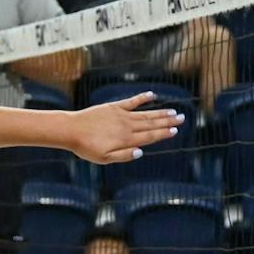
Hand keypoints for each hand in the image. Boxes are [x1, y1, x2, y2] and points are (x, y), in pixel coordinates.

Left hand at [69, 93, 183, 164]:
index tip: (175, 130)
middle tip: (182, 118)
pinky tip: (152, 95)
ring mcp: (121, 115)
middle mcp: (126, 126)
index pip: (149, 136)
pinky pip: (131, 101)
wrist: (71, 130)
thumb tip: (141, 152)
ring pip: (145, 113)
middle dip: (167, 121)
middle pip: (151, 123)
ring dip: (160, 112)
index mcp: (126, 139)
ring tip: (173, 111)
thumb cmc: (86, 147)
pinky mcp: (113, 107)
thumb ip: (123, 156)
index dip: (163, 133)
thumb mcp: (104, 158)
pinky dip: (142, 98)